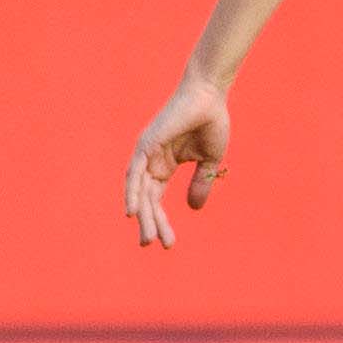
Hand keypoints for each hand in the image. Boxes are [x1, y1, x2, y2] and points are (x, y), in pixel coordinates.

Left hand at [125, 73, 231, 247]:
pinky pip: (135, 173)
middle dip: (150, 223)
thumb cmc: (211, 122)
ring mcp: (146, 154)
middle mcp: (151, 162)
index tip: (168, 243)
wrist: (210, 97)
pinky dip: (132, 193)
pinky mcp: (146, 145)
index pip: (157, 199)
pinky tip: (132, 212)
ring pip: (139, 191)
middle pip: (146, 200)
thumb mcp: (209, 161)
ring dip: (142, 215)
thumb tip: (193, 209)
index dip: (161, 221)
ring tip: (145, 238)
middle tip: (151, 245)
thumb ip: (201, 183)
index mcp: (164, 165)